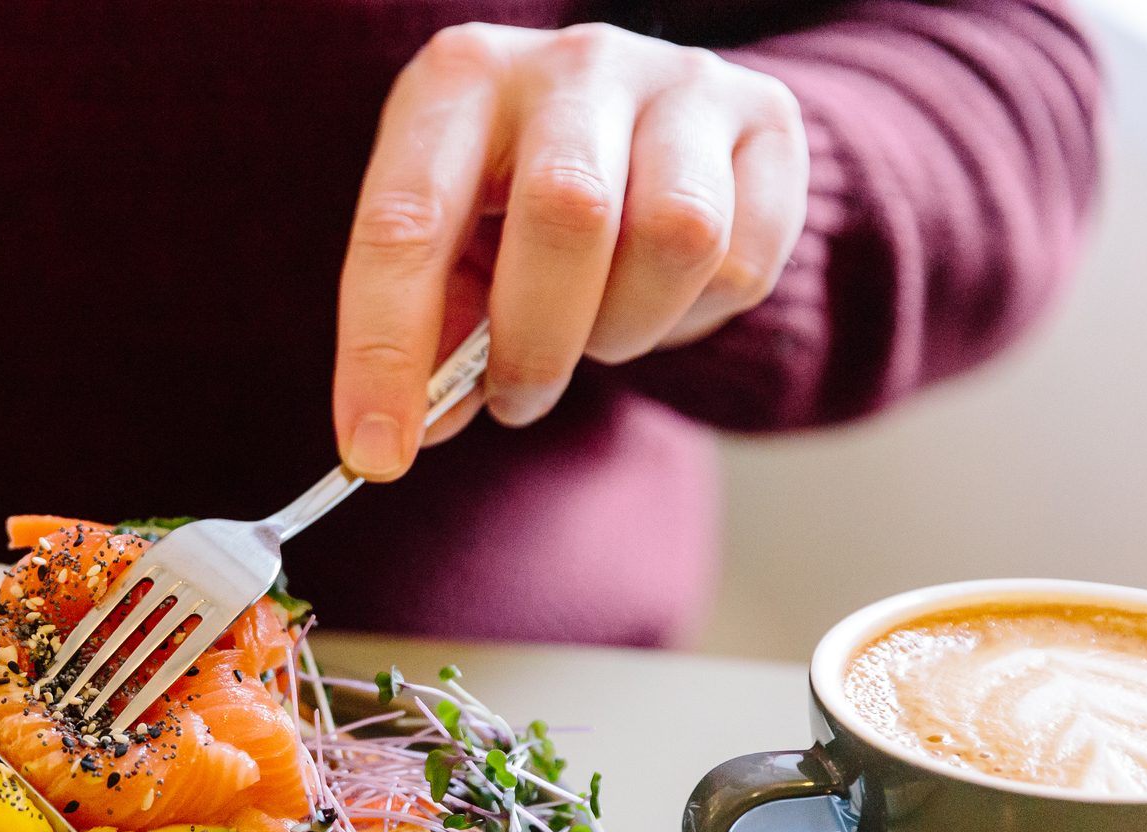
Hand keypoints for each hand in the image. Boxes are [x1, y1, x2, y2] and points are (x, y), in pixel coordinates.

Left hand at [334, 23, 808, 477]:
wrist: (645, 122)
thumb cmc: (516, 197)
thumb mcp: (452, 245)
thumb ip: (432, 330)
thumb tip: (418, 428)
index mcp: (461, 82)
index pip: (406, 222)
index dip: (385, 351)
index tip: (378, 452)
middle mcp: (573, 64)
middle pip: (566, 214)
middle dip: (534, 344)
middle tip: (515, 399)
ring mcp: (681, 80)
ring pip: (677, 237)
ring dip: (623, 329)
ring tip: (595, 331)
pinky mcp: (767, 118)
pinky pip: (744, 261)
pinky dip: (694, 318)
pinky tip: (659, 299)